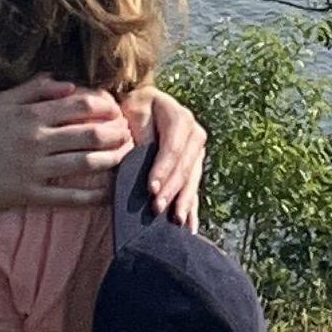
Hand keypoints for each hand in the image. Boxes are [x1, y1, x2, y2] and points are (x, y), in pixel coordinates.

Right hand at [0, 78, 132, 212]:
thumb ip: (34, 88)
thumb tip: (68, 82)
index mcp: (31, 115)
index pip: (79, 105)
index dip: (105, 105)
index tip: (117, 108)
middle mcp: (37, 140)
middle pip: (89, 134)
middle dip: (116, 133)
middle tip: (130, 133)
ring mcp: (35, 169)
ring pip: (85, 164)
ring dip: (112, 160)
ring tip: (126, 157)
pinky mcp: (30, 194)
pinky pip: (68, 197)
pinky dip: (92, 197)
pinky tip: (108, 194)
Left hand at [140, 88, 206, 229]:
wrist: (142, 104)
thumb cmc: (134, 110)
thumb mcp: (134, 114)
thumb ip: (141, 136)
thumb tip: (142, 161)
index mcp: (180, 118)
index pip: (173, 148)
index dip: (163, 169)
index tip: (151, 188)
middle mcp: (195, 134)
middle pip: (185, 167)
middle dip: (171, 190)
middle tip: (157, 208)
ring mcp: (197, 152)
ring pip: (192, 179)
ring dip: (183, 202)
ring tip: (175, 221)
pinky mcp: (195, 166)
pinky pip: (193, 188)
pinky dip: (191, 208)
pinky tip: (189, 227)